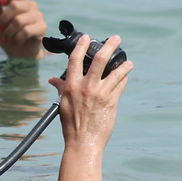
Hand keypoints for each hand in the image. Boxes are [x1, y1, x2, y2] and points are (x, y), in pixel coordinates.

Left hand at [0, 0, 45, 58]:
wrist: (16, 54)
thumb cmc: (7, 35)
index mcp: (20, 1)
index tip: (2, 4)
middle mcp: (31, 6)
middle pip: (15, 5)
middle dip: (3, 19)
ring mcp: (38, 16)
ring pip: (19, 20)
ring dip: (9, 32)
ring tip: (7, 38)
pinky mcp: (42, 27)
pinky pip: (26, 31)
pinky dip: (17, 38)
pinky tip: (16, 41)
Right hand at [50, 34, 132, 154]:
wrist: (83, 142)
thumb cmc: (71, 125)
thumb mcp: (63, 104)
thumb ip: (61, 89)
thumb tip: (53, 80)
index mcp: (71, 86)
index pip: (75, 59)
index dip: (82, 46)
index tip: (87, 38)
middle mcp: (86, 87)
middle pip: (100, 59)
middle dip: (110, 46)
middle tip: (116, 39)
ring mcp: (101, 94)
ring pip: (116, 72)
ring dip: (124, 65)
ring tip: (128, 62)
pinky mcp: (112, 102)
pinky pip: (120, 85)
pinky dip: (123, 79)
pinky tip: (126, 76)